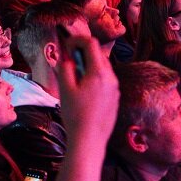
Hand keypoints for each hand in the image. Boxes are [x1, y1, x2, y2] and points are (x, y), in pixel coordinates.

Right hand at [56, 32, 118, 146]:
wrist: (89, 141)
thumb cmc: (75, 115)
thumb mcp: (65, 89)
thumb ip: (65, 67)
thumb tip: (67, 57)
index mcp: (99, 72)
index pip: (91, 43)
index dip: (77, 40)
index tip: (66, 45)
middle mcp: (111, 77)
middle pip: (98, 54)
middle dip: (82, 53)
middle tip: (68, 62)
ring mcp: (115, 89)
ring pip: (102, 68)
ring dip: (88, 66)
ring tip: (74, 80)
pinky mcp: (115, 99)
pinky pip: (105, 81)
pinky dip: (94, 78)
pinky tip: (83, 93)